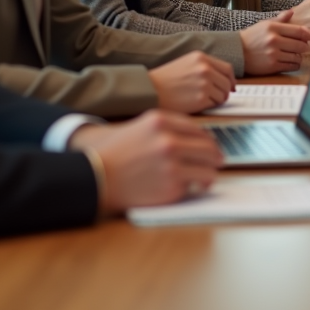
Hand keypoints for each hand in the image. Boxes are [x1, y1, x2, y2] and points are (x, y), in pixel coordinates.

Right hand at [69, 111, 221, 212]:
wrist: (94, 177)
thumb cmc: (112, 153)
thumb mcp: (138, 127)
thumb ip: (165, 128)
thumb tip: (192, 138)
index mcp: (160, 121)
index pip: (197, 129)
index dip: (206, 140)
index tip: (210, 146)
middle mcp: (169, 140)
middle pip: (208, 147)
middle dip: (214, 157)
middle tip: (215, 163)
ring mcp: (172, 163)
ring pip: (208, 168)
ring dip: (208, 174)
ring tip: (205, 178)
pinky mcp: (172, 185)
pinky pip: (194, 185)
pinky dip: (193, 187)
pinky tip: (188, 187)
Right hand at [148, 51, 235, 112]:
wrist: (150, 90)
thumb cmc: (165, 80)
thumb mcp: (187, 63)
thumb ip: (206, 68)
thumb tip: (226, 81)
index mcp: (202, 58)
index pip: (227, 69)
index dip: (231, 80)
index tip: (231, 87)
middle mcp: (205, 69)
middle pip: (227, 84)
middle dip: (223, 92)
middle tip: (214, 97)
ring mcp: (204, 83)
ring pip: (223, 96)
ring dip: (215, 100)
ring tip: (199, 99)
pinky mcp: (201, 98)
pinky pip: (214, 104)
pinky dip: (208, 106)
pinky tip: (195, 103)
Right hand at [239, 10, 309, 74]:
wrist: (236, 52)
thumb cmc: (252, 37)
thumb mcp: (264, 24)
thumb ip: (280, 19)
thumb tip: (292, 12)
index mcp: (273, 27)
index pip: (300, 31)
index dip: (307, 35)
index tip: (307, 37)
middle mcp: (274, 40)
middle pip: (302, 45)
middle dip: (303, 47)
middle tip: (299, 47)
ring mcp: (273, 54)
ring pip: (298, 57)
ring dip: (298, 57)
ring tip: (293, 54)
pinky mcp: (272, 66)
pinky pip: (292, 66)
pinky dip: (294, 65)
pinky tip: (289, 62)